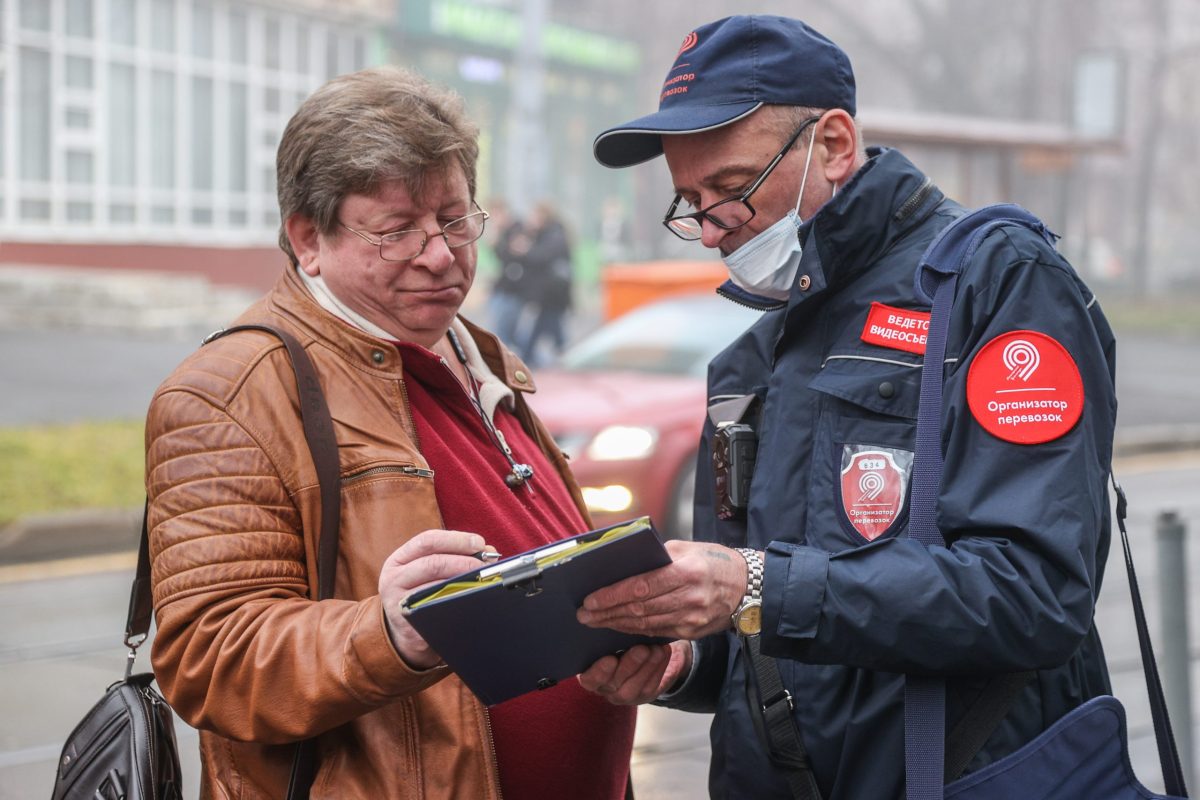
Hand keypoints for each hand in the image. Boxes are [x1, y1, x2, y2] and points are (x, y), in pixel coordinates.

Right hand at [379, 529, 491, 669]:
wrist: (405, 632)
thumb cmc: (422, 593)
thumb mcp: (428, 570)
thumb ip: (453, 555)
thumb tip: (487, 551)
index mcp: (398, 560)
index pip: (427, 541)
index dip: (457, 540)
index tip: (479, 543)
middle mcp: (393, 579)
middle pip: (434, 564)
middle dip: (465, 562)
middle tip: (486, 566)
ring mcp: (397, 604)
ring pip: (437, 588)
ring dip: (465, 583)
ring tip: (484, 581)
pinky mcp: (409, 626)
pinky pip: (438, 612)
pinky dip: (458, 603)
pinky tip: (473, 600)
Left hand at [576, 541, 747, 639]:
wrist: (748, 586)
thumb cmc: (714, 561)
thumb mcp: (686, 548)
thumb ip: (656, 558)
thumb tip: (623, 566)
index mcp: (686, 572)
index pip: (641, 586)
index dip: (613, 595)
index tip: (591, 599)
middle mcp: (690, 598)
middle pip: (640, 609)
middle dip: (608, 613)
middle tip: (585, 614)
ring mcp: (691, 619)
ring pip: (646, 625)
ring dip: (617, 624)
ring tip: (596, 621)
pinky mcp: (692, 632)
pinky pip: (657, 633)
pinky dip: (635, 631)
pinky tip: (619, 626)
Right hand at [578, 640, 692, 704]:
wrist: (645, 648)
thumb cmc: (620, 638)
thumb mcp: (610, 635)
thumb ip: (607, 634)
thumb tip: (607, 617)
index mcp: (590, 673)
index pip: (589, 679)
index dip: (599, 671)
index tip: (611, 659)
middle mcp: (605, 687)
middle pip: (613, 684)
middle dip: (629, 666)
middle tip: (641, 649)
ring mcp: (625, 694)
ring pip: (633, 688)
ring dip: (647, 667)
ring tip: (656, 649)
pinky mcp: (644, 695)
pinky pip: (651, 686)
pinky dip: (658, 668)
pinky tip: (664, 652)